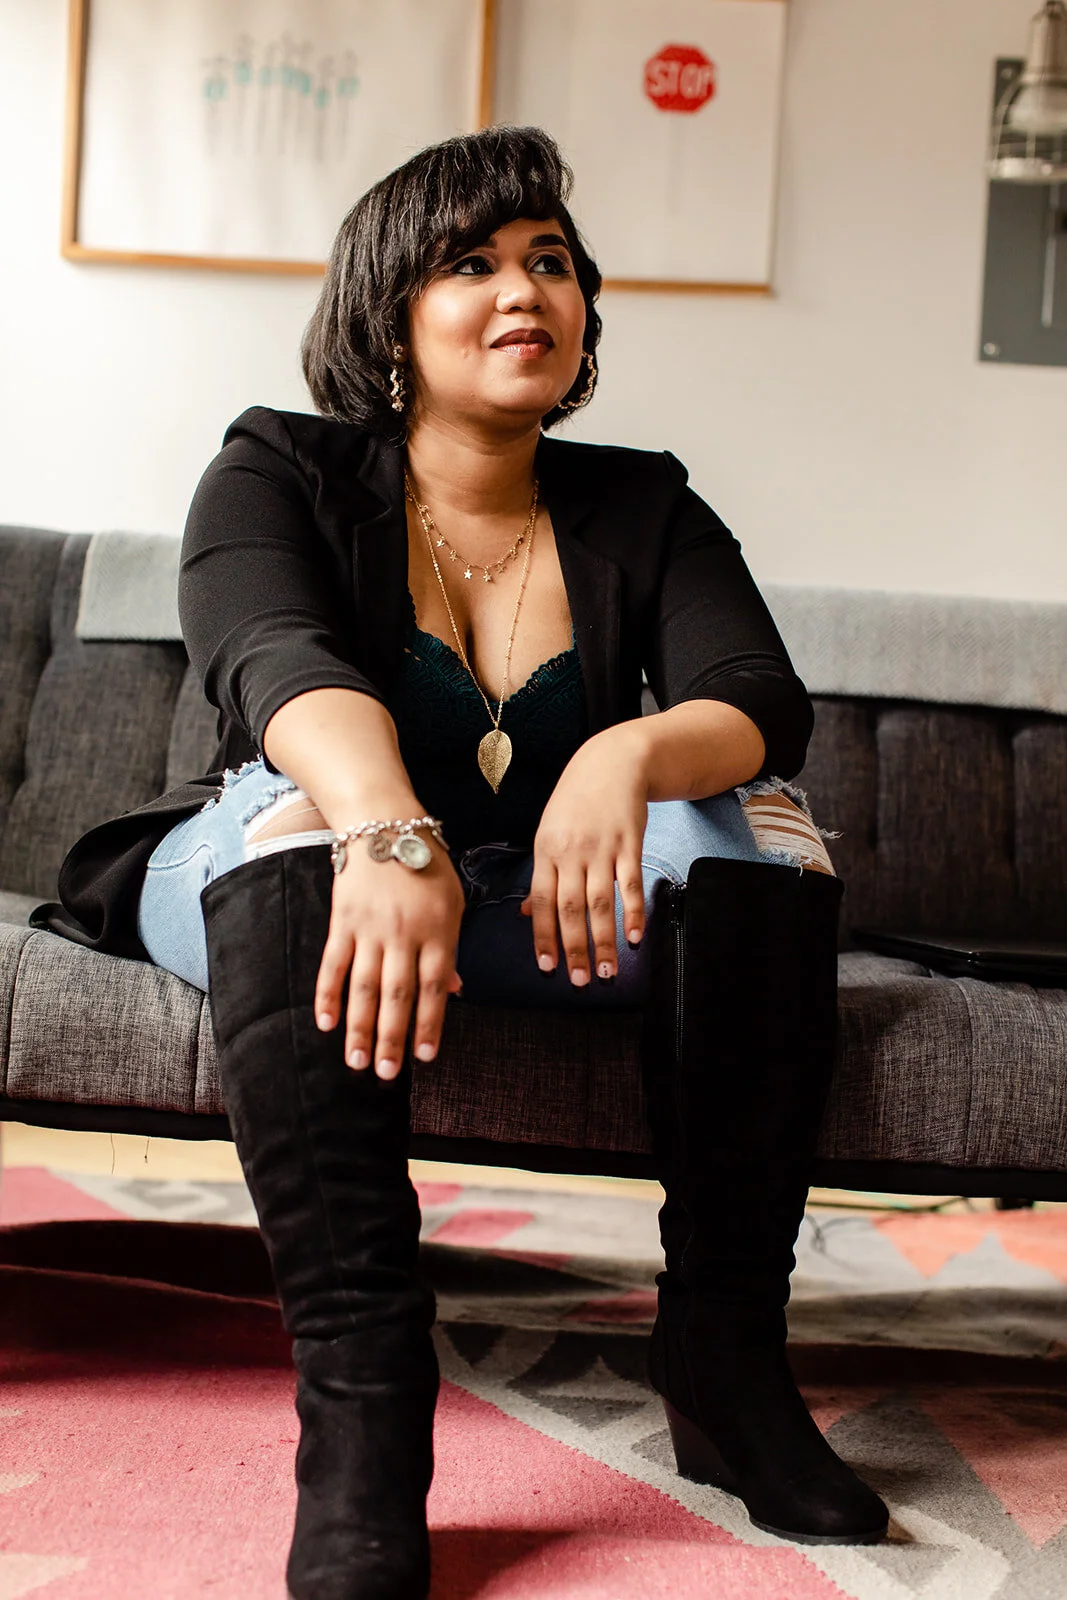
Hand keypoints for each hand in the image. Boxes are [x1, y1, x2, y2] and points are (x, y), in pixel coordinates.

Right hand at [313, 841, 464, 1078]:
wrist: (383, 823)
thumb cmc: (426, 865)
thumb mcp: (453, 902)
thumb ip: (452, 947)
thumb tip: (455, 992)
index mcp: (437, 931)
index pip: (434, 987)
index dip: (430, 1024)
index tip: (425, 1057)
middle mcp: (403, 934)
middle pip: (397, 994)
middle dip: (391, 1037)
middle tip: (386, 1074)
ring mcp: (370, 928)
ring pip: (363, 986)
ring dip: (359, 1027)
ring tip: (356, 1061)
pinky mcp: (341, 921)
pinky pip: (332, 964)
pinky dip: (327, 994)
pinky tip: (326, 1023)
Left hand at [521, 724, 648, 985]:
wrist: (611, 762)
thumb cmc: (576, 802)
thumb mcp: (548, 832)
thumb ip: (541, 875)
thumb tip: (527, 915)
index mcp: (546, 852)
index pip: (542, 901)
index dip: (544, 936)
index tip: (547, 967)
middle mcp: (571, 852)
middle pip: (571, 908)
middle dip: (574, 949)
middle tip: (580, 981)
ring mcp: (601, 848)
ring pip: (600, 902)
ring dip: (605, 941)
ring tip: (609, 971)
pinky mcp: (629, 843)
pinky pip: (630, 884)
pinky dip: (633, 912)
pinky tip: (635, 937)